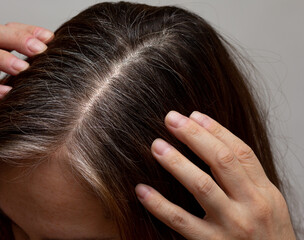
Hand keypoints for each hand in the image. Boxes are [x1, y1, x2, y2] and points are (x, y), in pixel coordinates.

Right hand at [0, 22, 53, 148]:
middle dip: (17, 38)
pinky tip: (4, 92)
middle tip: (40, 49)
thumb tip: (53, 72)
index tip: (51, 37)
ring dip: (1, 58)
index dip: (27, 31)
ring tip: (23, 68)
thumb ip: (19, 79)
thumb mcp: (2, 90)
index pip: (5, 32)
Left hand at [135, 111, 295, 239]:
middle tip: (171, 119)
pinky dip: (159, 204)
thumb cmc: (267, 236)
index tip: (193, 115)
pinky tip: (142, 190)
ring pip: (201, 186)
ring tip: (157, 146)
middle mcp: (251, 206)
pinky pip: (180, 221)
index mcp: (264, 192)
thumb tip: (214, 145)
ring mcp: (231, 226)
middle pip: (220, 161)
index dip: (215, 130)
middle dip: (194, 136)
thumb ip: (245, 178)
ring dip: (176, 163)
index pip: (239, 152)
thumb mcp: (267, 204)